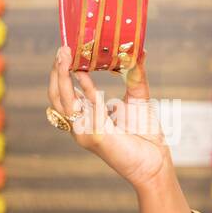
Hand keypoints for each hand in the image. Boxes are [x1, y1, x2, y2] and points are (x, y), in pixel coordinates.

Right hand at [47, 46, 173, 189]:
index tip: (67, 50)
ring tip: (64, 55)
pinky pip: (86, 109)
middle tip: (62, 48)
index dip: (63, 71)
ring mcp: (84, 132)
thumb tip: (140, 50)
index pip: (65, 92)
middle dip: (56, 71)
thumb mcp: (137, 98)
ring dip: (61, 76)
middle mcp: (80, 125)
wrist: (155, 163)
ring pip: (63, 101)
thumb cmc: (146, 135)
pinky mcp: (95, 137)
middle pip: (57, 95)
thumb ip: (135, 75)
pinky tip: (83, 74)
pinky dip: (84, 91)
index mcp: (86, 117)